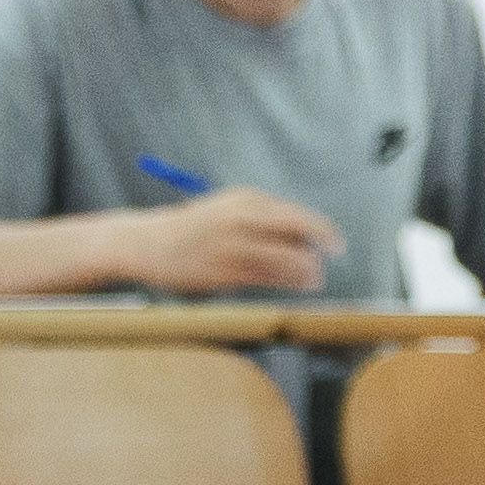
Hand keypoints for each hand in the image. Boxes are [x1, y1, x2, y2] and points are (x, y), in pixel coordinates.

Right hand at [110, 189, 344, 295]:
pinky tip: (298, 285)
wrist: (148, 243)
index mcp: (244, 199)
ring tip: (315, 279)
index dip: (317, 228)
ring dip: (305, 268)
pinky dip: (287, 281)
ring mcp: (233, 243)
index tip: (333, 241)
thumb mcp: (226, 212)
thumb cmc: (191, 231)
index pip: (292, 213)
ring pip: (284, 254)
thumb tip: (298, 239)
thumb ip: (259, 221)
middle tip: (336, 251)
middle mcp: (241, 216)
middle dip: (321, 238)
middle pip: (295, 225)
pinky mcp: (224, 270)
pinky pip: (266, 276)